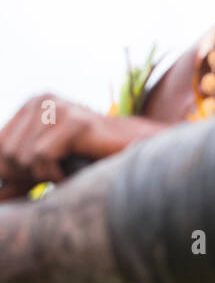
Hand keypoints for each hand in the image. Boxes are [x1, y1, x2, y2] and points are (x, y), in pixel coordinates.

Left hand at [0, 95, 152, 199]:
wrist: (134, 148)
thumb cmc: (90, 158)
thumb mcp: (46, 167)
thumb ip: (19, 177)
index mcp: (31, 105)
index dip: (10, 170)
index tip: (32, 181)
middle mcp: (41, 101)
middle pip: (6, 151)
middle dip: (26, 174)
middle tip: (53, 178)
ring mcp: (58, 108)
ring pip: (22, 155)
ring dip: (43, 175)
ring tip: (65, 174)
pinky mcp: (73, 121)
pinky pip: (42, 156)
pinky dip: (55, 174)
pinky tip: (72, 173)